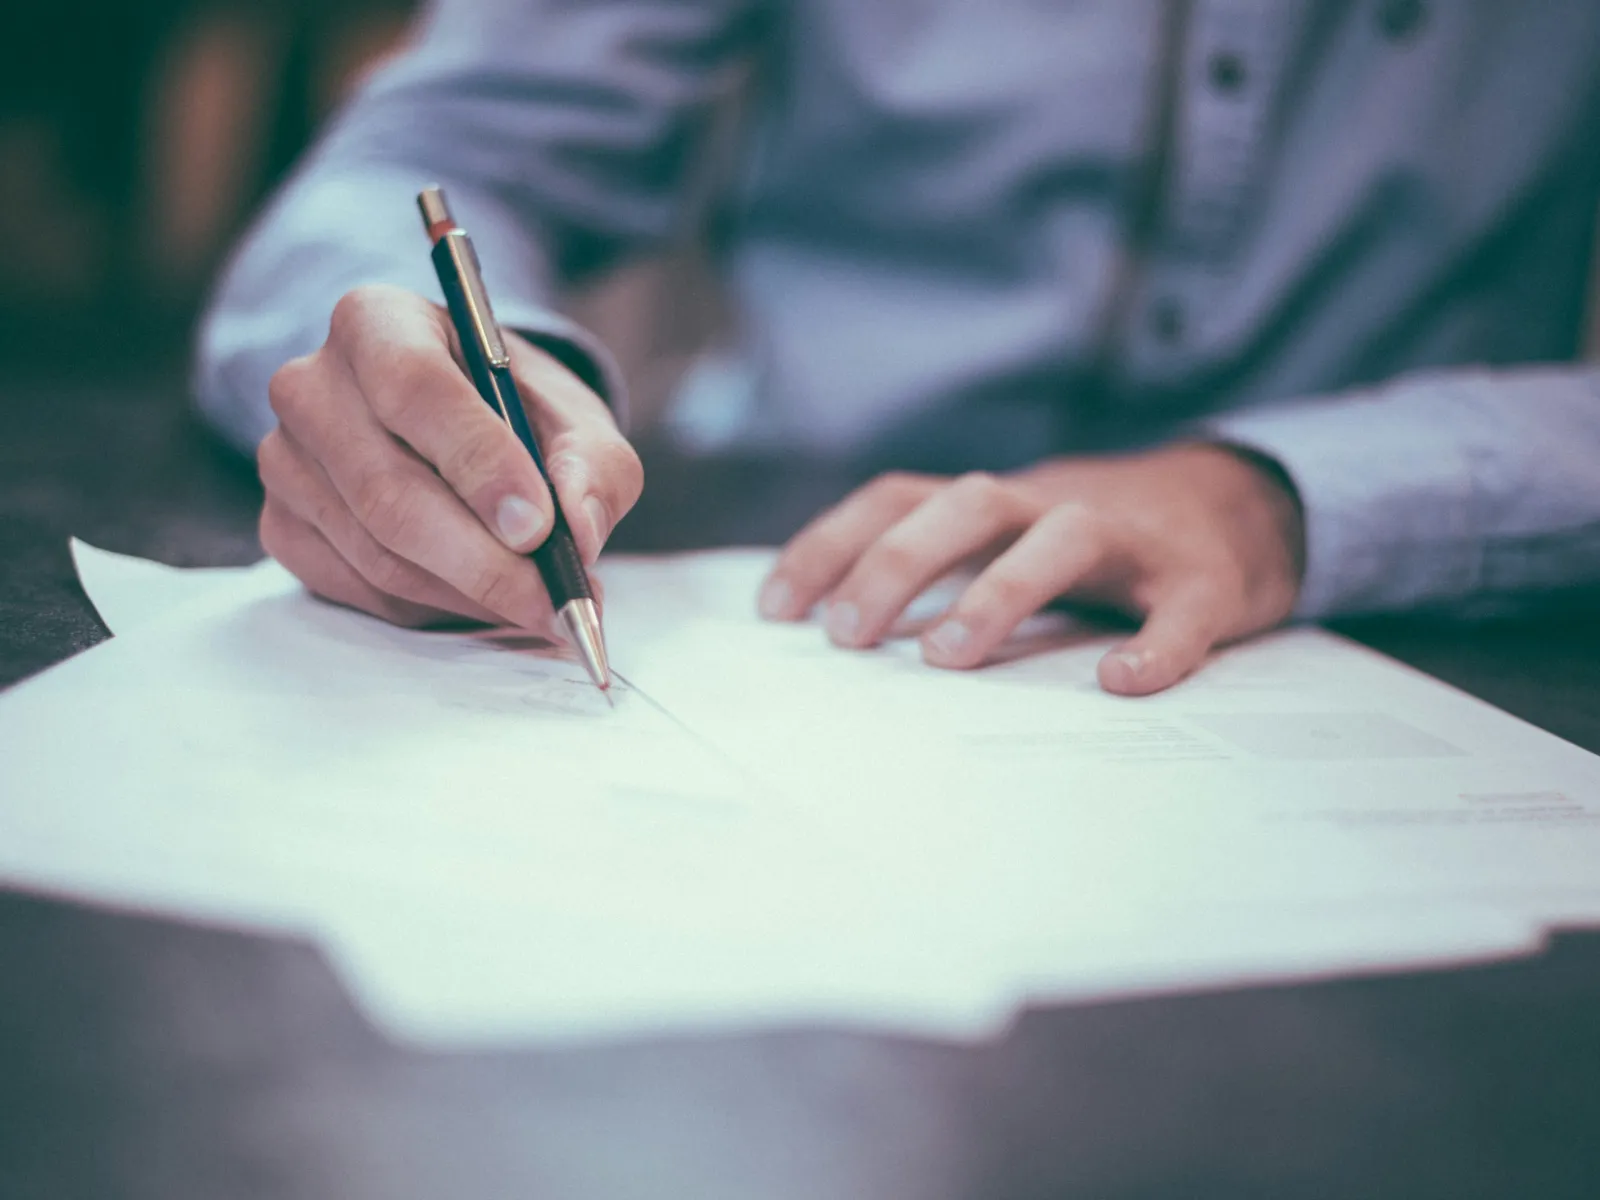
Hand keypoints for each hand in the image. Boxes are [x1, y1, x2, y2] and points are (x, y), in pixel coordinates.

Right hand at [258, 284, 641, 630]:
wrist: (462, 427)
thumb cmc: (516, 412)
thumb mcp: (575, 418)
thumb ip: (593, 466)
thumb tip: (579, 531)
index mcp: (377, 322)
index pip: (415, 388)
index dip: (478, 463)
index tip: (538, 527)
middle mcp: (312, 385)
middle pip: (388, 491)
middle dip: (484, 561)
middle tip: (554, 601)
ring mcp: (286, 460)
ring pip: (378, 553)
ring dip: (468, 593)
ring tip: (537, 604)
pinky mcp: (283, 525)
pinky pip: (360, 588)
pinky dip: (433, 608)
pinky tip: (481, 597)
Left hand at [759, 444, 1304, 694]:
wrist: (1241, 506)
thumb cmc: (1096, 542)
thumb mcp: (1010, 538)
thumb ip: (943, 569)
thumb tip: (837, 634)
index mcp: (998, 503)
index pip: (899, 499)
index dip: (832, 544)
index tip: (775, 610)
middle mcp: (1054, 505)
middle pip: (967, 505)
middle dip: (897, 563)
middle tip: (846, 637)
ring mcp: (1132, 539)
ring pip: (1062, 539)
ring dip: (999, 591)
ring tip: (947, 657)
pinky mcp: (1204, 580)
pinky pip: (1180, 610)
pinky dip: (1155, 645)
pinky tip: (1122, 683)